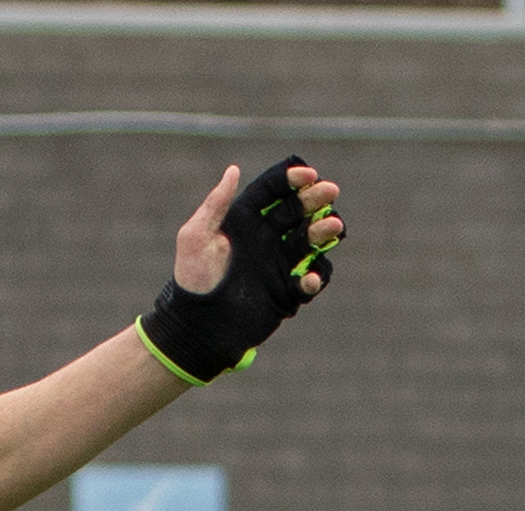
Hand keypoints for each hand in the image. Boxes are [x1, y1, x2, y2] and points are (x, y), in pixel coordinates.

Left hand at [142, 160, 344, 382]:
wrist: (197, 327)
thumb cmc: (192, 280)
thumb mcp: (195, 238)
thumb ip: (215, 205)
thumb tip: (233, 170)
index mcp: (244, 220)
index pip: (272, 192)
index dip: (291, 180)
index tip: (309, 175)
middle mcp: (264, 238)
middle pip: (296, 211)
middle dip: (314, 199)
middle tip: (330, 192)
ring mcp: (277, 264)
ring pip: (308, 241)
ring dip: (322, 232)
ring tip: (332, 227)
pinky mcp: (285, 291)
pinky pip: (308, 281)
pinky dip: (314, 277)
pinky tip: (309, 278)